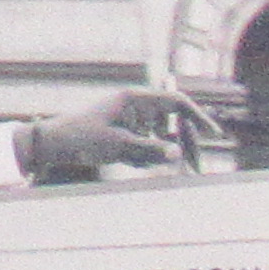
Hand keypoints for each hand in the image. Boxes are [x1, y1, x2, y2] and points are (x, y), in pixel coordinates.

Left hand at [23, 89, 188, 181]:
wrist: (55, 145)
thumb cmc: (82, 139)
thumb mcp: (117, 146)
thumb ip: (149, 150)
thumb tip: (177, 154)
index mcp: (135, 99)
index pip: (176, 102)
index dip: (198, 117)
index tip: (213, 135)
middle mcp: (137, 107)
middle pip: (174, 123)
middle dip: (184, 145)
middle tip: (195, 170)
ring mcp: (133, 121)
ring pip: (162, 139)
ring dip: (159, 154)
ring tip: (136, 162)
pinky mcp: (128, 135)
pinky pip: (148, 148)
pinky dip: (145, 158)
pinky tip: (128, 162)